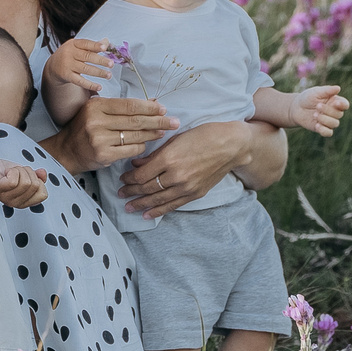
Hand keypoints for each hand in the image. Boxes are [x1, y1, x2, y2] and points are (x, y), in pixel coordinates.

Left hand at [0, 155, 45, 207]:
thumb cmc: (3, 171)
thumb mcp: (25, 173)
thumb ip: (37, 176)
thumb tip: (43, 174)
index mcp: (23, 202)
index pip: (43, 194)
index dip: (38, 180)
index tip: (26, 177)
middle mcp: (14, 203)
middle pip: (35, 185)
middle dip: (28, 172)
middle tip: (15, 172)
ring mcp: (6, 198)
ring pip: (26, 181)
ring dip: (20, 170)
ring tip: (9, 172)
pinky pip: (14, 180)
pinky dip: (13, 170)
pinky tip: (5, 173)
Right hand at [46, 36, 113, 92]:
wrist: (53, 66)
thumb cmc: (70, 55)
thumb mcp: (78, 47)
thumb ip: (92, 46)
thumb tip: (107, 42)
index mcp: (73, 44)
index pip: (86, 43)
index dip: (95, 45)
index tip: (105, 48)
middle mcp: (69, 53)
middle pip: (87, 57)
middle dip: (100, 61)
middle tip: (111, 64)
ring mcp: (67, 65)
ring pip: (85, 69)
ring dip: (99, 73)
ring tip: (109, 75)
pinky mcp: (67, 76)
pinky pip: (80, 81)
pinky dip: (90, 84)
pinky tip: (99, 86)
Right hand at [46, 93, 177, 172]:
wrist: (66, 151)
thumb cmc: (85, 128)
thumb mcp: (98, 111)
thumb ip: (121, 107)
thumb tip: (152, 103)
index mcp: (96, 106)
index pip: (129, 105)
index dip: (148, 107)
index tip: (163, 109)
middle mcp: (97, 121)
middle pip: (135, 120)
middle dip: (157, 121)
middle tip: (173, 121)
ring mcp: (100, 139)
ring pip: (135, 135)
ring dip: (152, 134)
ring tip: (164, 132)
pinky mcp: (104, 155)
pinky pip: (131, 150)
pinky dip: (141, 147)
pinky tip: (147, 143)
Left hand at [118, 119, 255, 219]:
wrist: (231, 146)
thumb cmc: (203, 136)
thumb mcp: (175, 139)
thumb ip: (155, 154)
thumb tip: (136, 164)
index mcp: (168, 159)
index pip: (141, 175)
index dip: (129, 178)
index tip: (122, 178)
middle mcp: (176, 176)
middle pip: (146, 188)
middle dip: (131, 192)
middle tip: (120, 193)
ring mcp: (186, 187)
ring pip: (157, 200)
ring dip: (140, 204)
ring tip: (128, 207)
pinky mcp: (195, 194)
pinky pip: (172, 205)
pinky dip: (158, 211)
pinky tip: (146, 214)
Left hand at [294, 83, 348, 136]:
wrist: (296, 108)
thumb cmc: (308, 98)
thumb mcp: (316, 92)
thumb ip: (327, 90)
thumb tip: (338, 88)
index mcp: (335, 101)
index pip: (345, 104)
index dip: (343, 105)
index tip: (336, 103)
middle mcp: (334, 112)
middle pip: (339, 114)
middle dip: (328, 110)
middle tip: (317, 106)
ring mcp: (329, 121)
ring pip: (335, 124)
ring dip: (325, 119)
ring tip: (314, 114)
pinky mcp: (323, 129)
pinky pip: (329, 133)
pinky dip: (324, 130)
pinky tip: (316, 125)